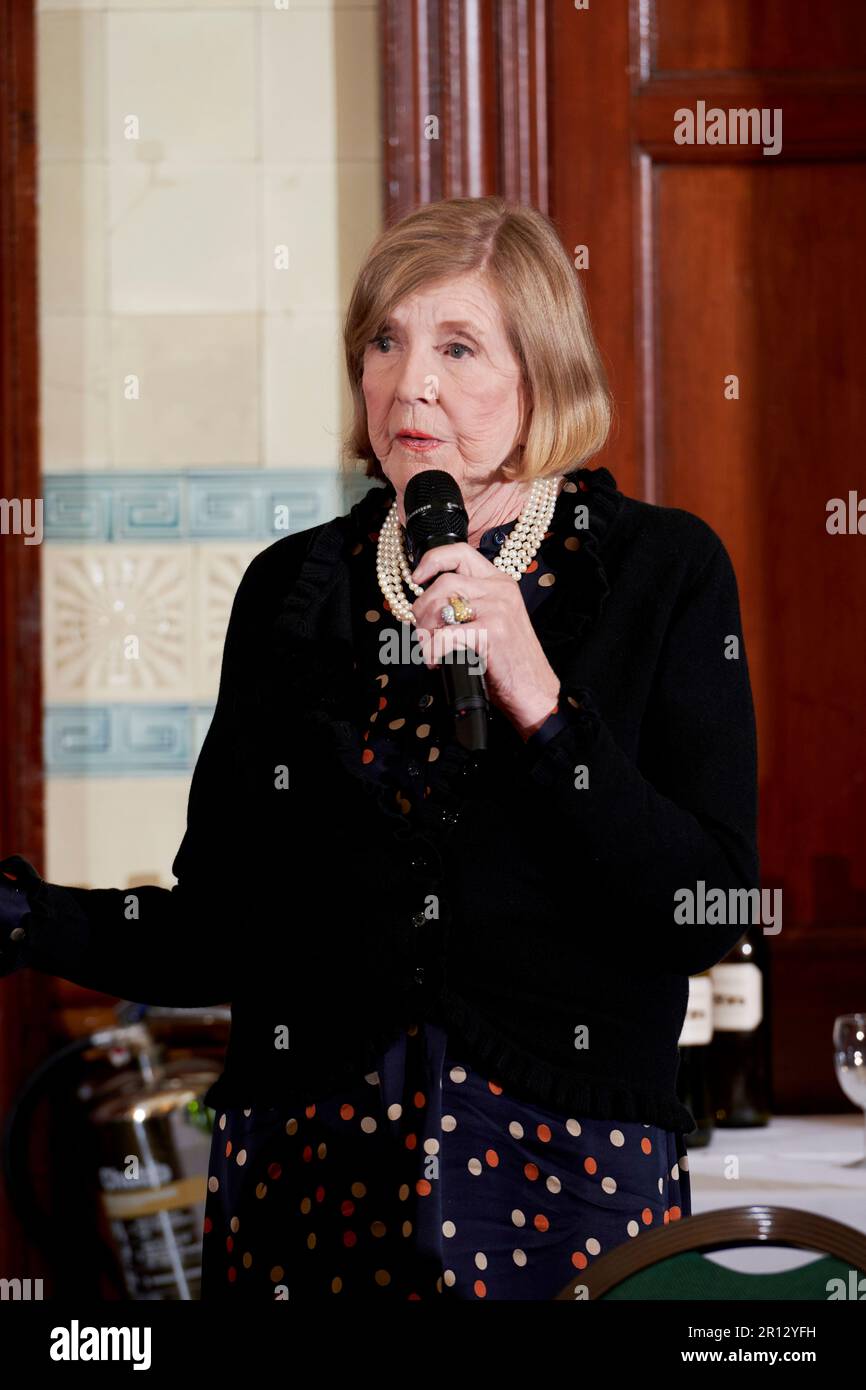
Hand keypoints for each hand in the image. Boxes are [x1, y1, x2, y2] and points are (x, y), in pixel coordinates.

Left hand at [408, 544, 559, 738]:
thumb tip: (427, 602)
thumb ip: (469, 603)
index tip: (417, 577)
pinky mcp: (491, 631)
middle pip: (444, 581)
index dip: (433, 560)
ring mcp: (497, 609)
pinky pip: (445, 634)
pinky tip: (436, 661)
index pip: (461, 552)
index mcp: (500, 583)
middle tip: (422, 630)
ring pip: (441, 605)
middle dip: (423, 608)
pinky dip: (433, 650)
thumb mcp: (494, 619)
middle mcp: (500, 590)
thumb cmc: (508, 659)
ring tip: (430, 647)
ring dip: (425, 630)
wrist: (534, 689)